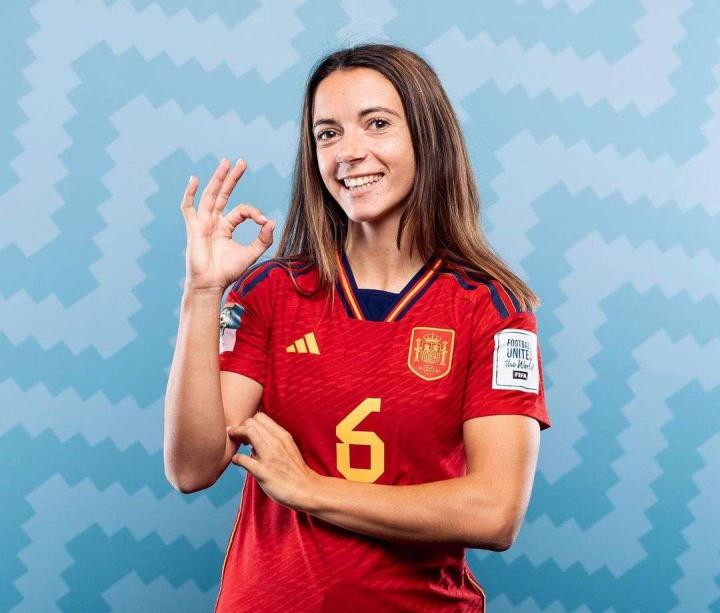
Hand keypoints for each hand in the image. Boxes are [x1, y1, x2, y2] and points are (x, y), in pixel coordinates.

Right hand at [181, 158, 275, 293]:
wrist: (211, 284)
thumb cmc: (228, 272)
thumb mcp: (251, 254)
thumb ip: (263, 239)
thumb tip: (272, 221)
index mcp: (226, 226)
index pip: (242, 210)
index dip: (254, 212)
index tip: (264, 222)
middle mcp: (214, 221)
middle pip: (224, 194)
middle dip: (232, 178)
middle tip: (242, 162)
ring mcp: (203, 223)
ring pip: (210, 196)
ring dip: (218, 179)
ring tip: (226, 163)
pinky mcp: (194, 228)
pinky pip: (188, 208)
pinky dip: (190, 194)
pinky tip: (194, 180)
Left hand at [227, 412, 319, 511]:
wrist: (307, 490)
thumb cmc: (296, 471)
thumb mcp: (288, 448)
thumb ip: (273, 441)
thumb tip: (253, 441)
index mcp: (282, 435)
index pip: (260, 416)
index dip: (249, 423)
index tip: (246, 433)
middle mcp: (276, 442)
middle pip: (251, 422)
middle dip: (240, 427)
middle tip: (239, 439)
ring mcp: (269, 456)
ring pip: (248, 432)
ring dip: (236, 436)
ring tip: (235, 445)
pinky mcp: (262, 472)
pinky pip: (243, 458)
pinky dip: (236, 458)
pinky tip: (237, 461)